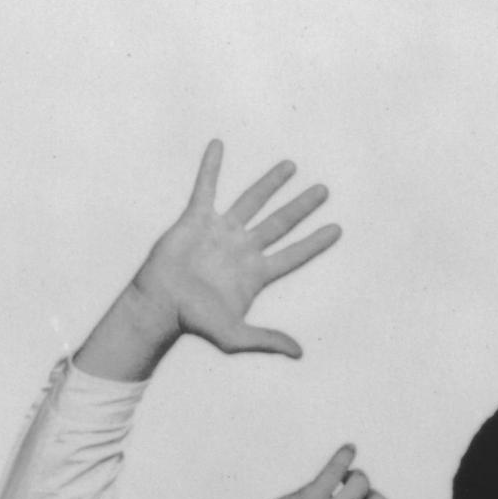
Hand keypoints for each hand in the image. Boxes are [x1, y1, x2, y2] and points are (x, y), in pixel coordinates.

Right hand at [125, 141, 340, 361]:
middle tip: (323, 191)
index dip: (315, 243)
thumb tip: (299, 353)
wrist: (160, 305)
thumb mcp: (235, 336)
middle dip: (301, 207)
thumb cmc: (195, 322)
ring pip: (252, 201)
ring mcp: (221, 231)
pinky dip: (211, 167)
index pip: (294, 255)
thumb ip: (267, 340)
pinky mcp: (196, 219)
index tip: (337, 229)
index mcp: (256, 273)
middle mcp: (243, 249)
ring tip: (291, 165)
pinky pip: (206, 187)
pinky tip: (219, 145)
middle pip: (280, 223)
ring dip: (270, 183)